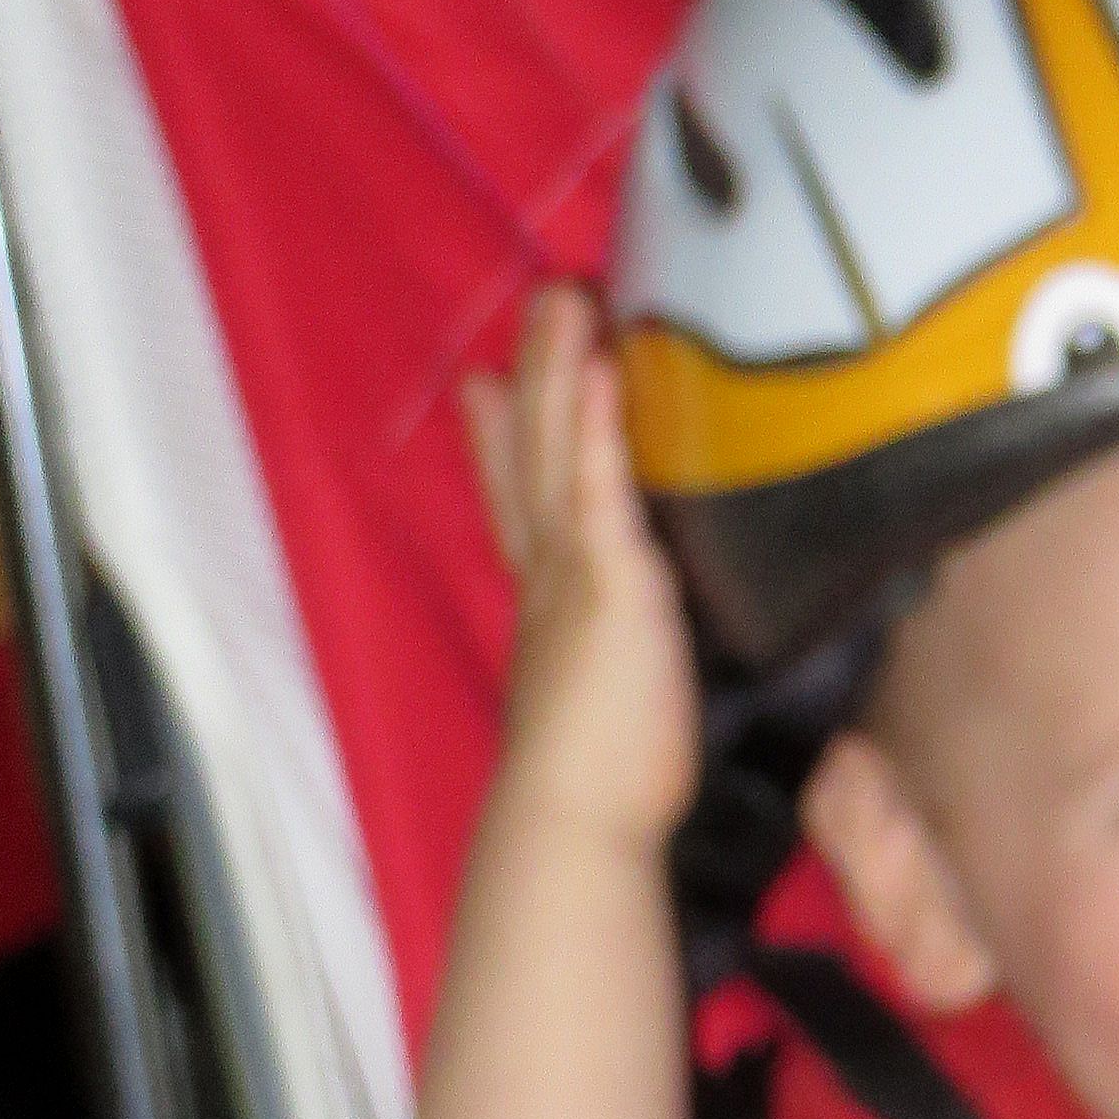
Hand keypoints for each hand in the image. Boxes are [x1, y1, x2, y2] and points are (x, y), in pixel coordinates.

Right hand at [462, 284, 700, 851]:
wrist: (577, 822)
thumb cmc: (607, 782)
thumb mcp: (607, 695)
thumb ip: (612, 654)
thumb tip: (627, 636)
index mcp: (551, 602)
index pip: (525, 502)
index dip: (508, 439)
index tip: (491, 384)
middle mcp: (553, 573)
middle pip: (538, 453)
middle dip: (538, 373)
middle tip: (543, 298)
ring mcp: (577, 571)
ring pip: (561, 449)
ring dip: (562, 368)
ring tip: (566, 296)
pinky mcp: (611, 583)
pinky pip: (601, 487)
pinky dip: (596, 427)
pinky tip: (601, 368)